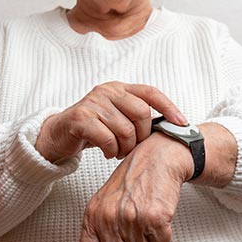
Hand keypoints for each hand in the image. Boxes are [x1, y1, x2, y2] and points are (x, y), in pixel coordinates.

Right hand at [36, 82, 185, 161]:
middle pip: (141, 113)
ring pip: (125, 130)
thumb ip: (137, 116)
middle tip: (133, 148)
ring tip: (118, 152)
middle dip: (142, 137)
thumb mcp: (117, 117)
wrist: (59, 134)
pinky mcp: (81, 118)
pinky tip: (107, 153)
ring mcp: (93, 103)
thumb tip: (170, 126)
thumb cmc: (93, 128)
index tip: (182, 124)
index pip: (151, 93)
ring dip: (125, 148)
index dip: (169, 107)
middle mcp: (107, 91)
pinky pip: (107, 139)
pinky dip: (111, 151)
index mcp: (120, 88)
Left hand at [79, 132, 191, 241]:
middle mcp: (109, 218)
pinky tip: (157, 215)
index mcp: (93, 215)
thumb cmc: (132, 180)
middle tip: (133, 234)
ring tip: (145, 217)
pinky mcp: (155, 219)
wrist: (157, 157)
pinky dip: (163, 234)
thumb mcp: (104, 202)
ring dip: (147, 241)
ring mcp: (131, 219)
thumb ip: (98, 230)